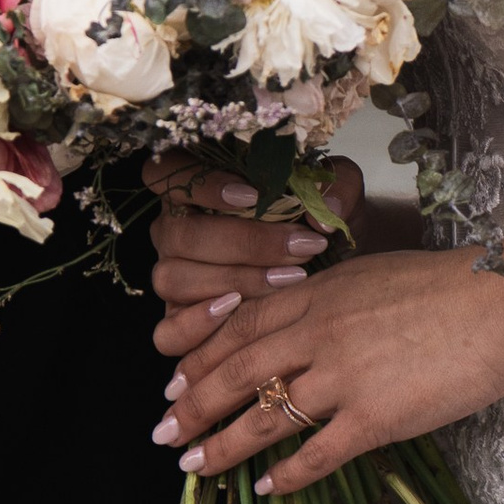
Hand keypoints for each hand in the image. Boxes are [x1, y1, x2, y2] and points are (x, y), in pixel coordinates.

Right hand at [146, 154, 365, 365]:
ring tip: (284, 282)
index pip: (170, 171)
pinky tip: (236, 314)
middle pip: (182, 232)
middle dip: (244, 243)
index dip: (203, 183)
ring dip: (232, 281)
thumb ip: (337, 190)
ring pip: (173, 277)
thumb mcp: (337, 196)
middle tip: (298, 249)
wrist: (329, 268)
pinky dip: (195, 327)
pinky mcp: (177, 321)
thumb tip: (324, 214)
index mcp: (196, 185)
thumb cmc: (318, 225)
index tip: (256, 196)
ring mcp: (172, 275)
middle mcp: (175, 229)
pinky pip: (167, 331)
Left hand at [152, 241, 503, 492]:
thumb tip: (302, 319)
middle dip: (193, 403)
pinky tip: (266, 489)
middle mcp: (319, 332)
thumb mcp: (372, 275)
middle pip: (237, 370)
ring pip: (265, 415)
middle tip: (163, 431)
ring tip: (194, 467)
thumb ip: (331, 300)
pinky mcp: (375, 417)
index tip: (174, 380)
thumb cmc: (447, 286)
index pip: (240, 325)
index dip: (200, 355)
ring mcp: (344, 376)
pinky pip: (317, 453)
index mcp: (317, 293)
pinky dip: (287, 474)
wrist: (503, 302)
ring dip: (223, 444)